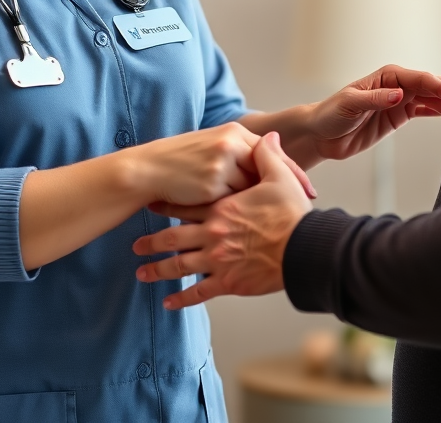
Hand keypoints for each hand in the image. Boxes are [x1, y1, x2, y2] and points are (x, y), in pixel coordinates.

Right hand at [123, 122, 315, 207]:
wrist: (149, 169)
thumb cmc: (184, 161)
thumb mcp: (215, 149)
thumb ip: (242, 155)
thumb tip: (268, 170)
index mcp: (235, 132)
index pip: (272, 151)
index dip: (293, 171)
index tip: (309, 190)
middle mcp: (232, 143)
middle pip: (269, 169)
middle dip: (289, 189)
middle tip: (307, 206)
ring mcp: (222, 162)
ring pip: (252, 188)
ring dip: (264, 205)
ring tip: (282, 221)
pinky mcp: (212, 182)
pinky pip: (235, 202)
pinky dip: (242, 213)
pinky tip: (252, 225)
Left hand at [133, 132, 311, 308]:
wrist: (304, 248)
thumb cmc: (293, 214)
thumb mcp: (282, 177)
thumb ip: (268, 156)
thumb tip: (268, 136)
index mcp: (222, 209)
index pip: (188, 206)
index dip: (167, 205)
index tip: (150, 204)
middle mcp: (214, 235)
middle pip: (174, 238)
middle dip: (152, 242)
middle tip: (136, 245)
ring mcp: (218, 260)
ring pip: (180, 266)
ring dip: (158, 270)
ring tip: (141, 273)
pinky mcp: (228, 282)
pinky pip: (199, 292)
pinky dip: (181, 298)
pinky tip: (168, 303)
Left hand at [306, 64, 440, 161]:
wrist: (321, 133)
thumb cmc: (331, 113)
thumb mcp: (351, 104)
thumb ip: (376, 99)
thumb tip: (400, 95)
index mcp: (388, 76)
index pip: (423, 80)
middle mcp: (397, 84)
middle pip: (433, 86)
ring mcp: (400, 99)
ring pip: (433, 99)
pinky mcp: (399, 115)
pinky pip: (426, 110)